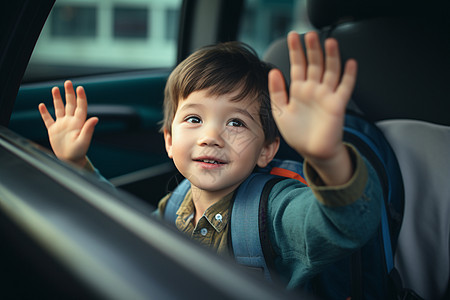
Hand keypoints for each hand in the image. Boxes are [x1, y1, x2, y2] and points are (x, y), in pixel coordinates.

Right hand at [38, 80, 97, 166]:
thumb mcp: (84, 140)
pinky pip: (48, 119)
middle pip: (70, 104)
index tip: (79, 88)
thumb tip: (96, 118)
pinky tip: (42, 105)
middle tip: (68, 83)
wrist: (70, 160)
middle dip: (69, 93)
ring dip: (57, 99)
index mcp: (79, 122)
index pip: (80, 107)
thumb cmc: (79, 152)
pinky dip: (44, 113)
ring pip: (59, 109)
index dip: (80, 97)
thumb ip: (88, 129)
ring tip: (55, 89)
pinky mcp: (53, 130)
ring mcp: (62, 125)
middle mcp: (70, 121)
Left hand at [268, 32, 356, 184]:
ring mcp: (326, 95)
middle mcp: (313, 90)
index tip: (292, 36)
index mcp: (298, 90)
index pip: (297, 66)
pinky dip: (348, 75)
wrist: (313, 152)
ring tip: (328, 41)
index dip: (295, 51)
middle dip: (312, 49)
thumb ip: (276, 92)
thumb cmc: (297, 134)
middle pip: (314, 64)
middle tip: (309, 34)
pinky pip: (345, 87)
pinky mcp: (337, 105)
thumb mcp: (280, 112)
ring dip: (330, 56)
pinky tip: (349, 62)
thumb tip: (273, 72)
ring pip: (330, 71)